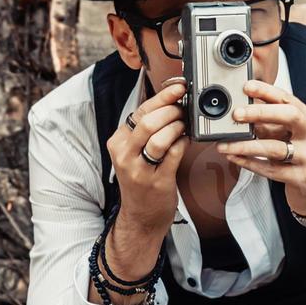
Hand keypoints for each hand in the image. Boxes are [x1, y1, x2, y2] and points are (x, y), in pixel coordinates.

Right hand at [106, 79, 188, 234]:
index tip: (179, 88)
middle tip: (185, 108)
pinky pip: (173, 154)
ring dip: (178, 126)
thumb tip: (171, 100)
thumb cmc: (142, 179)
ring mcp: (139, 169)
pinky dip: (184, 143)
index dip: (163, 97)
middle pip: (149, 122)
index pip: (140, 111)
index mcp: (118, 142)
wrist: (141, 216)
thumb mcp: (134, 152)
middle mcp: (124, 155)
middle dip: (172, 110)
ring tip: (185, 125)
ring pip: (160, 137)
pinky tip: (187, 140)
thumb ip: (147, 129)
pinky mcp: (156, 181)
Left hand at [216, 79, 305, 216]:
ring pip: (275, 148)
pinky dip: (250, 163)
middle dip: (261, 113)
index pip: (287, 99)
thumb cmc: (297, 153)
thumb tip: (238, 111)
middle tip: (236, 114)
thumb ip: (266, 123)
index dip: (267, 91)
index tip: (247, 87)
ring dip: (246, 146)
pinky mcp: (299, 177)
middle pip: (289, 116)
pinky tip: (234, 158)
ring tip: (224, 145)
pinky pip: (271, 170)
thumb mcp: (285, 134)